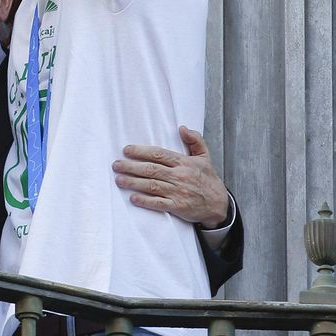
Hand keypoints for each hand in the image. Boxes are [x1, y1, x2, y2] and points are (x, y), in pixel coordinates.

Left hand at [113, 126, 230, 228]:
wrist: (219, 205)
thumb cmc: (208, 180)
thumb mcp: (205, 157)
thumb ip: (195, 141)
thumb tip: (182, 128)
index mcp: (184, 163)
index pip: (159, 154)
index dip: (141, 152)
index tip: (126, 150)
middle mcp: (180, 176)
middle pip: (151, 170)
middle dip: (131, 167)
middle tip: (116, 165)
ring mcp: (178, 192)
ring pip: (152, 185)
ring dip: (133, 182)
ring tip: (119, 179)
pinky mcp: (178, 206)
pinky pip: (159, 203)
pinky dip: (145, 201)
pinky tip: (133, 198)